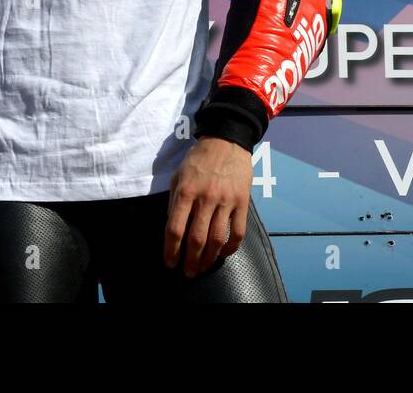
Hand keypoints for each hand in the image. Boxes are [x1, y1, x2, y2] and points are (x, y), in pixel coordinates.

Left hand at [163, 136, 252, 276]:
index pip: (175, 228)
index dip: (170, 250)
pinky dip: (230, 248)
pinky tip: (223, 253)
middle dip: (190, 261)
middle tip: (187, 272)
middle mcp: (205, 198)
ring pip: (217, 239)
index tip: (170, 262)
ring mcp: (226, 201)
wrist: (226, 141)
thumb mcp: (178, 175)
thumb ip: (174, 201)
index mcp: (185, 191)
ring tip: (202, 267)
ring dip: (208, 259)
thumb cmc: (198, 159)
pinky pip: (238, 232)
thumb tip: (172, 228)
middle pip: (196, 239)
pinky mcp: (242, 202)